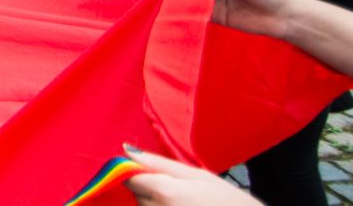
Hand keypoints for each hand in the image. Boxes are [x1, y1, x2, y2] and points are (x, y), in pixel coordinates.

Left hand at [124, 148, 258, 203]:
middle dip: (149, 189)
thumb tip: (126, 151)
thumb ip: (158, 163)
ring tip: (184, 204)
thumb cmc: (226, 200)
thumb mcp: (197, 175)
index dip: (136, 173)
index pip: (129, 178)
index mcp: (165, 192)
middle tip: (178, 191)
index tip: (150, 172)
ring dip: (155, 204)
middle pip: (137, 195)